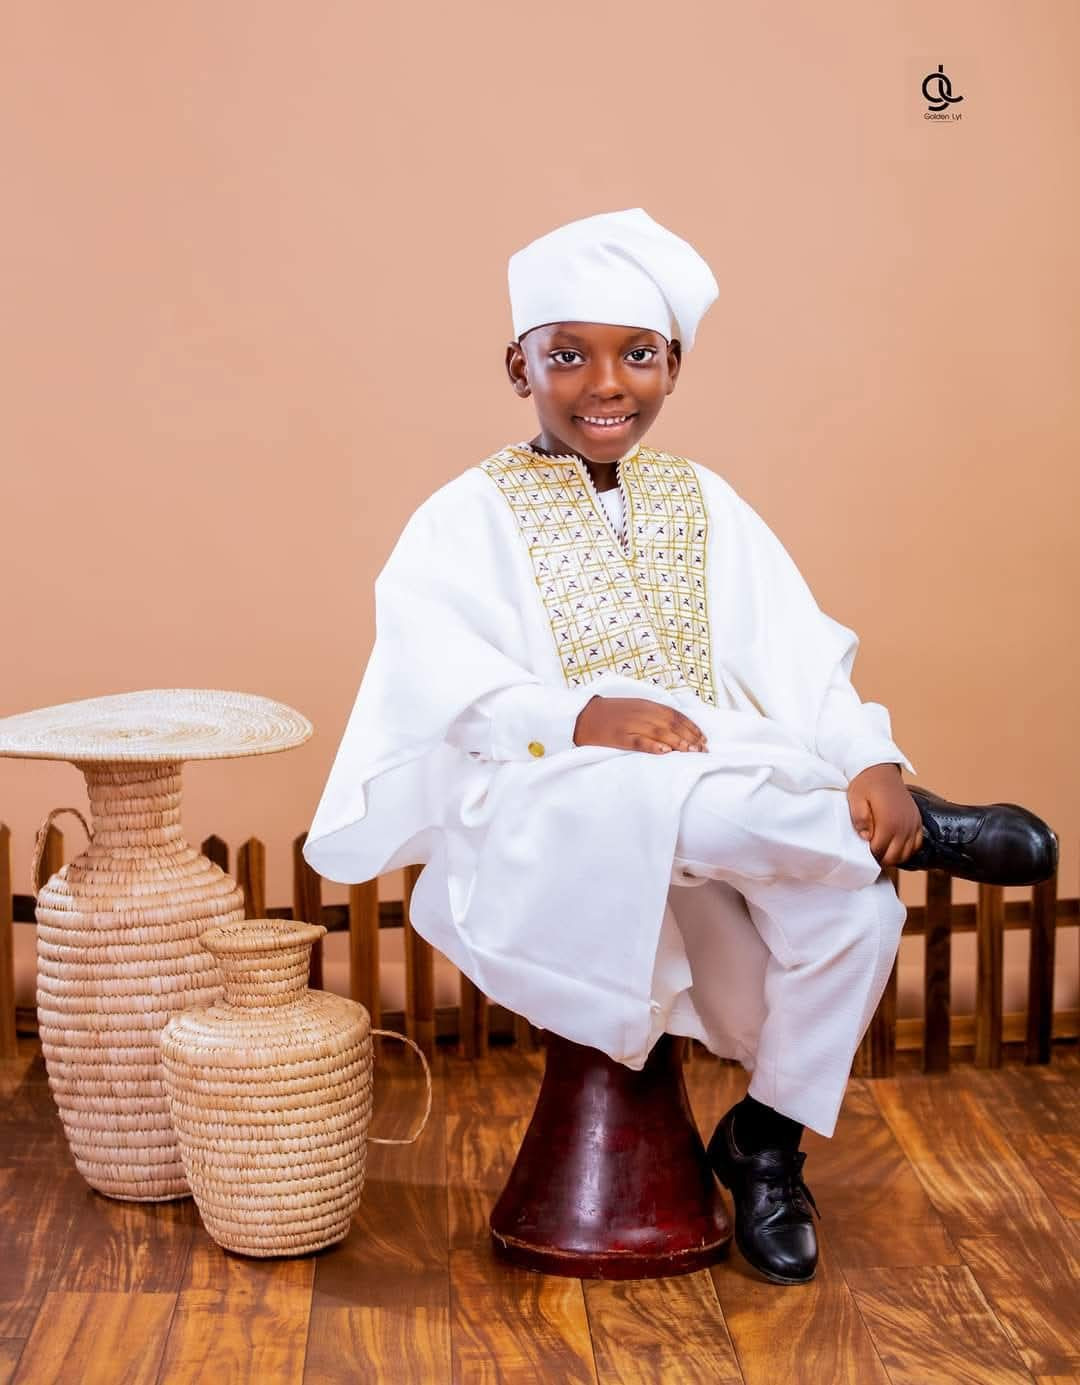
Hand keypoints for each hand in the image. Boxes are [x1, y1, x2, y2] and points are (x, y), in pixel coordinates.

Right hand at [573, 696, 707, 753]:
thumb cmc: (609, 715)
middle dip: (689, 736)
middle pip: (671, 724)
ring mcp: (629, 725)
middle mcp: (640, 713)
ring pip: (659, 732)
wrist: (581, 716)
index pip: (674, 714)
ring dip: (678, 742)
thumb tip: (676, 727)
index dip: (691, 726)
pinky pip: (638, 741)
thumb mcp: (633, 709)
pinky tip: (665, 751)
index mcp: (645, 705)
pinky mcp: (618, 737)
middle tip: (702, 750)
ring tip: (691, 751)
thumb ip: (652, 715)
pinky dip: (653, 746)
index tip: (703, 738)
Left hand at [847, 763, 923, 866]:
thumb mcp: (856, 799)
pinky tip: (896, 846)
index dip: (869, 856)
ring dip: (894, 856)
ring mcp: (913, 823)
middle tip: (870, 855)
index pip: (879, 851)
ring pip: (906, 853)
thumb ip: (860, 820)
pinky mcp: (918, 820)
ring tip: (882, 850)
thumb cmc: (866, 783)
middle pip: (894, 856)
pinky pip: (917, 844)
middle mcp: (904, 825)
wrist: (881, 768)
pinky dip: (907, 849)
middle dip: (881, 858)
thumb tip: (866, 837)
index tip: (862, 855)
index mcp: (888, 822)